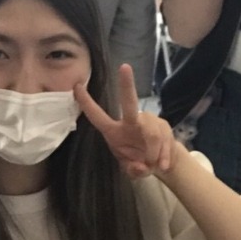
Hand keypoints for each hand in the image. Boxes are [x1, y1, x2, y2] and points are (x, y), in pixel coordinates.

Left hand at [74, 65, 180, 179]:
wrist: (163, 163)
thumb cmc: (140, 163)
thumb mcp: (133, 171)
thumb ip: (133, 171)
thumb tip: (139, 166)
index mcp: (114, 132)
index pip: (97, 116)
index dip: (86, 102)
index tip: (76, 86)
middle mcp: (130, 121)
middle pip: (129, 102)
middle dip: (126, 85)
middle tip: (124, 67)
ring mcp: (148, 121)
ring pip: (151, 132)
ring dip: (153, 152)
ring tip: (154, 164)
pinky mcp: (163, 125)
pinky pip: (164, 139)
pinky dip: (163, 155)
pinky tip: (162, 164)